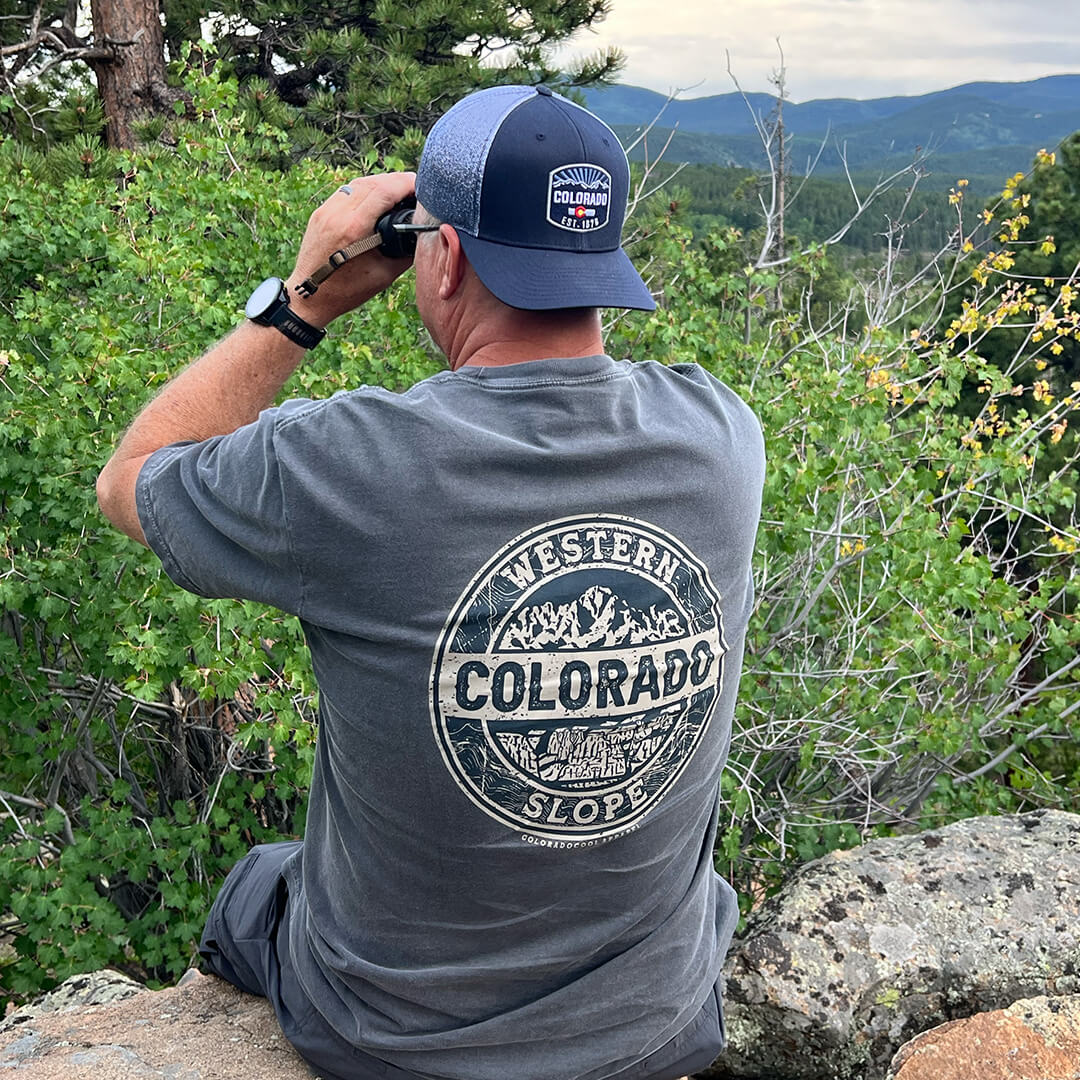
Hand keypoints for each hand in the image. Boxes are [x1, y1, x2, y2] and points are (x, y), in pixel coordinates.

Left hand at [285, 171, 416, 327]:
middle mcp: (337, 213)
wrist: (310, 297)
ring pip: (359, 183)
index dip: (407, 184)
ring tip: (399, 192)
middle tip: (416, 189)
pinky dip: (366, 190)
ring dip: (382, 183)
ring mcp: (326, 210)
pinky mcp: (321, 212)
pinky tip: (377, 199)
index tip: (423, 189)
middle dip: (398, 181)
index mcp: (354, 228)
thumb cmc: (347, 291)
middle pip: (374, 182)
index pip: (385, 190)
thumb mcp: (384, 275)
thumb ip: (405, 251)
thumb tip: (422, 232)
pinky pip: (347, 192)